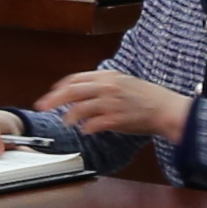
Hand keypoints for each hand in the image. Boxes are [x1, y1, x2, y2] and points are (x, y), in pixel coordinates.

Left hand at [37, 65, 185, 141]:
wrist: (164, 108)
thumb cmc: (146, 97)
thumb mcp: (123, 82)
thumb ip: (103, 84)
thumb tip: (84, 91)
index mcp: (107, 76)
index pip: (76, 78)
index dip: (61, 87)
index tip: (52, 93)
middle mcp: (106, 87)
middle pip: (72, 91)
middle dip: (53, 99)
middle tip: (42, 106)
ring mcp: (110, 103)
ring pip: (79, 108)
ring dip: (69, 117)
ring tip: (67, 122)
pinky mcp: (114, 119)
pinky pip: (92, 124)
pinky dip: (85, 128)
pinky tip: (85, 131)